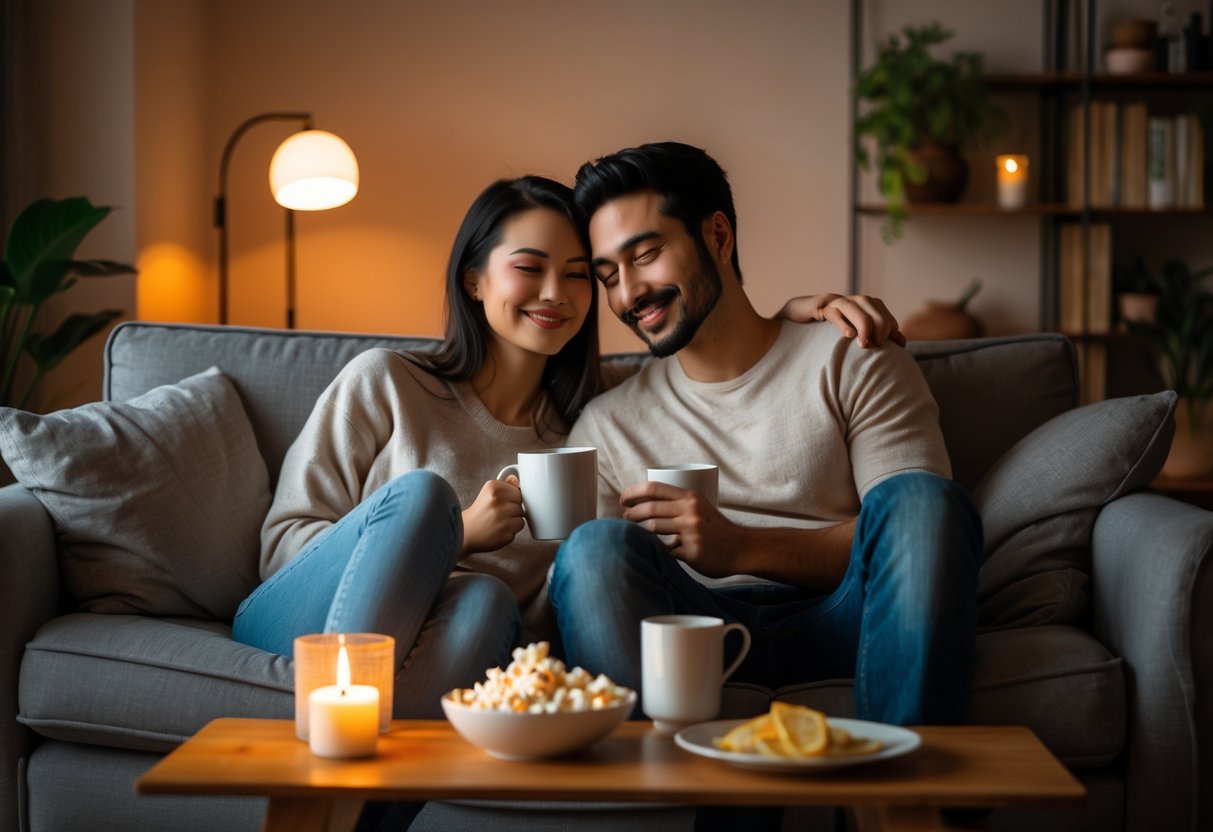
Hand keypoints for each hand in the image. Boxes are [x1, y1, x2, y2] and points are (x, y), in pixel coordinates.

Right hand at [461, 477, 524, 555]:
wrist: (466, 530)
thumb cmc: (480, 511)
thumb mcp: (488, 491)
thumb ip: (505, 484)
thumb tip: (516, 480)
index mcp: (494, 488)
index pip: (518, 492)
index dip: (511, 498)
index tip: (501, 502)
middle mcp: (497, 502)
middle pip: (520, 504)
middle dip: (513, 509)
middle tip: (499, 512)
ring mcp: (501, 519)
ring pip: (521, 517)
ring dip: (513, 520)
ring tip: (498, 521)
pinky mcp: (505, 533)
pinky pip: (518, 529)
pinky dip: (511, 530)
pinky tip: (499, 529)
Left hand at [620, 481, 741, 577]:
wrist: (742, 548)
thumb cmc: (718, 529)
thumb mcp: (700, 507)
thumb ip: (678, 506)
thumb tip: (644, 508)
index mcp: (690, 497)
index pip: (654, 488)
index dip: (633, 493)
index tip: (623, 499)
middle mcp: (690, 512)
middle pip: (650, 509)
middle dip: (631, 514)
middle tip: (624, 517)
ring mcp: (691, 532)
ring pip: (653, 529)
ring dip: (638, 531)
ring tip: (632, 532)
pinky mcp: (692, 552)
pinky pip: (666, 551)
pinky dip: (658, 551)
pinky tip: (653, 551)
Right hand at [776, 293, 905, 347]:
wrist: (794, 320)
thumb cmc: (824, 332)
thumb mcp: (851, 335)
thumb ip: (874, 337)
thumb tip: (901, 343)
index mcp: (862, 307)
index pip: (885, 315)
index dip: (891, 331)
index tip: (893, 348)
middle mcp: (851, 301)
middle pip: (874, 308)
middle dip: (880, 328)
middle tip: (875, 348)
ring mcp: (834, 301)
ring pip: (856, 306)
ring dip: (864, 326)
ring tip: (864, 345)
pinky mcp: (819, 306)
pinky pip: (834, 311)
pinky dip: (843, 322)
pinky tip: (848, 335)